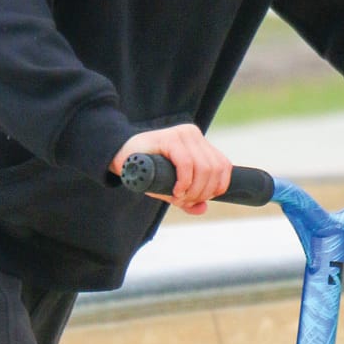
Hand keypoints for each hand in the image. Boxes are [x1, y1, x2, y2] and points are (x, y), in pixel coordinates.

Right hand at [112, 124, 231, 215]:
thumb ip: (188, 198)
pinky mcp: (170, 138)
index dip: (218, 187)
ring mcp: (182, 134)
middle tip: (185, 201)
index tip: (202, 198)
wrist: (121, 158)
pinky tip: (176, 190)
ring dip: (193, 190)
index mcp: (199, 143)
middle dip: (203, 192)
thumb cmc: (147, 171)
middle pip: (214, 169)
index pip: (223, 165)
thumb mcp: (171, 186)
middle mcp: (193, 135)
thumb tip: (202, 208)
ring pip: (203, 168)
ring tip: (178, 198)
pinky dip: (184, 182)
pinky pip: (187, 164)